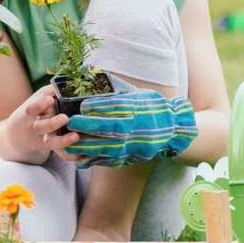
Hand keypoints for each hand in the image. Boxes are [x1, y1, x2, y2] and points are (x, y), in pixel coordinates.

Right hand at [19, 86, 78, 158]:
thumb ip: (50, 91)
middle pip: (42, 127)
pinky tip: (81, 154)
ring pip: (51, 142)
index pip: (32, 108)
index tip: (49, 100)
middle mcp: (36, 127)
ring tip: (75, 136)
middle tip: (64, 118)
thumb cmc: (32, 112)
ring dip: (63, 141)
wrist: (16, 136)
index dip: (40, 105)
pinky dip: (70, 155)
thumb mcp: (37, 99)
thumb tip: (71, 80)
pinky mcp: (51, 148)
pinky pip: (60, 154)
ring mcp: (43, 138)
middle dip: (52, 123)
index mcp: (31, 113)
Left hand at [66, 90, 197, 166]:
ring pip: (110, 147)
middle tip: (71, 122)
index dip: (99, 106)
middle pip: (112, 127)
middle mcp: (139, 127)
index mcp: (140, 108)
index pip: (119, 106)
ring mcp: (137, 144)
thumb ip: (116, 92)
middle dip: (89, 126)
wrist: (173, 127)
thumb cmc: (151, 106)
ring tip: (70, 141)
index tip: (82, 106)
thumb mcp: (138, 94)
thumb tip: (91, 81)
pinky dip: (96, 160)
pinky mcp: (134, 157)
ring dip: (88, 145)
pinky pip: (113, 160)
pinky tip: (81, 157)